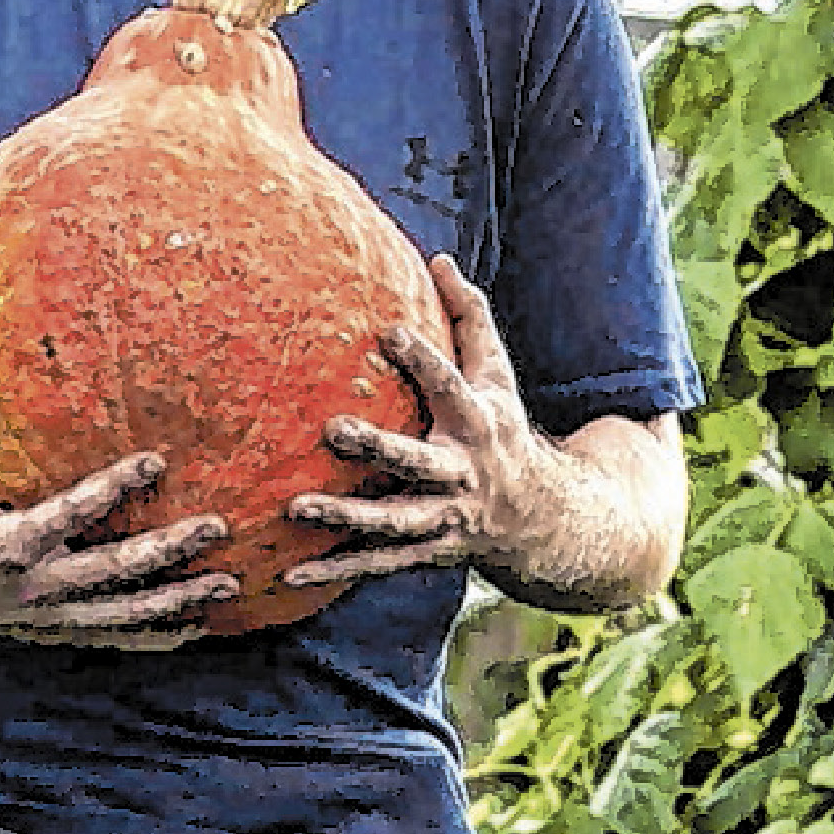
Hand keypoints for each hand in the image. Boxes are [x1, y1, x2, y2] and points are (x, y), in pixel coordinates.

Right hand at [0, 371, 241, 650]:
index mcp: (4, 545)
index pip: (69, 514)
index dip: (113, 488)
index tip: (157, 458)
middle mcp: (32, 587)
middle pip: (112, 570)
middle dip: (167, 550)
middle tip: (216, 526)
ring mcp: (48, 616)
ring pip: (123, 613)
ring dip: (178, 601)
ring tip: (229, 582)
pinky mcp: (55, 631)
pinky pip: (115, 637)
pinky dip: (158, 635)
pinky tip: (201, 625)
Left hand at [287, 250, 581, 598]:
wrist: (541, 519)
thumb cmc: (503, 429)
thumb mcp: (499, 374)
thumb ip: (470, 318)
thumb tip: (439, 258)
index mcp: (478, 423)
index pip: (450, 386)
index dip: (423, 358)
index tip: (387, 329)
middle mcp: (461, 473)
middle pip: (416, 461)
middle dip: (377, 448)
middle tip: (331, 428)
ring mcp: (444, 518)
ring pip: (393, 521)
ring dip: (346, 518)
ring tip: (296, 507)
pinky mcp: (425, 551)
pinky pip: (376, 564)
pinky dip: (336, 571)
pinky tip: (291, 575)